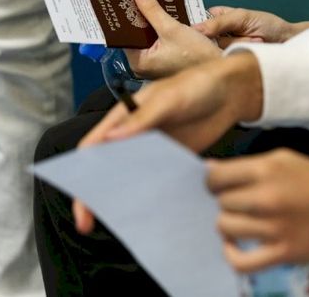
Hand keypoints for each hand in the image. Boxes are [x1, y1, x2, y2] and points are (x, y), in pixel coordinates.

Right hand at [72, 52, 263, 233]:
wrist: (231, 94)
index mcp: (124, 116)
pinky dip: (151, 196)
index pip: (94, 145)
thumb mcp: (169, 98)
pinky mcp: (172, 161)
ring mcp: (153, 150)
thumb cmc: (195, 86)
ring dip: (122, 198)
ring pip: (130, 177)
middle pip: (106, 167)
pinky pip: (157, 181)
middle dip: (94, 193)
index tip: (78, 196)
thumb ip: (143, 118)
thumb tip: (111, 138)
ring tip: (116, 224)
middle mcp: (134, 136)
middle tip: (87, 223)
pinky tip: (152, 214)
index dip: (81, 169)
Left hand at [124, 0, 221, 78]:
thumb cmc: (197, 55)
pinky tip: (161, 13)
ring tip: (148, 0)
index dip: (125, 17)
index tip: (124, 0)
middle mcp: (144, 65)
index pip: (124, 35)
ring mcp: (155, 62)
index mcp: (139, 62)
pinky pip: (157, 39)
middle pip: (136, 35)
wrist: (219, 65)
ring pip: (147, 36)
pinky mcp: (165, 59)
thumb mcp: (172, 29)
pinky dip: (159, 27)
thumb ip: (152, 10)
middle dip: (138, 16)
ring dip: (150, 20)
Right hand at [194, 7, 295, 47]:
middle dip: (228, 34)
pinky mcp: (233, 59)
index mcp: (218, 16)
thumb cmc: (268, 25)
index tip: (209, 28)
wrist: (287, 41)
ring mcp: (225, 47)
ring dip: (241, 42)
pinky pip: (229, 57)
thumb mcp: (242, 17)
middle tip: (245, 30)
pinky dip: (245, 49)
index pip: (199, 21)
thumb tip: (195, 29)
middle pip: (207, 37)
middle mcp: (219, 33)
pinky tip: (255, 46)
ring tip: (255, 38)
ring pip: (220, 47)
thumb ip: (218, 23)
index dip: (200, 27)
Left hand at [206, 149, 308, 271]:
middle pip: (221, 202)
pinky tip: (235, 245)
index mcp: (267, 169)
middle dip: (226, 202)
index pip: (216, 177)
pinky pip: (241, 261)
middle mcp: (267, 197)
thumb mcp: (286, 159)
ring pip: (226, 227)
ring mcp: (274, 227)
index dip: (213, 182)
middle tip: (239, 204)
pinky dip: (231, 254)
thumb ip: (248, 165)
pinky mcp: (283, 252)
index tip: (220, 186)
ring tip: (242, 221)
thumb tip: (210, 169)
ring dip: (230, 225)